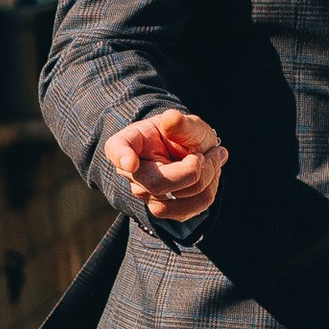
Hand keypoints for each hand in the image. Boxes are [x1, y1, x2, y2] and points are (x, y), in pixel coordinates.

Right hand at [102, 105, 227, 222]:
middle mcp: (131, 172)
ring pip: (177, 203)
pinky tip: (210, 174)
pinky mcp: (164, 209)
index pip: (117, 149)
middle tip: (206, 153)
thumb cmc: (184, 134)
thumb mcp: (185, 123)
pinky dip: (209, 190)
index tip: (130, 163)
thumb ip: (180, 122)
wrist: (193, 150)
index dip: (122, 157)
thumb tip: (171, 118)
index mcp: (129, 142)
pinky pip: (191, 210)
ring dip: (206, 180)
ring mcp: (145, 194)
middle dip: (193, 170)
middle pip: (158, 184)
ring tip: (212, 159)